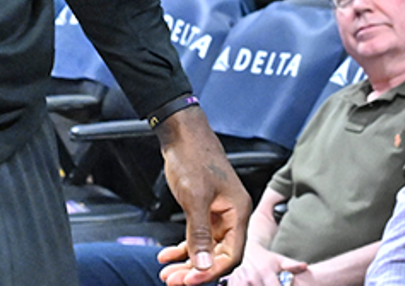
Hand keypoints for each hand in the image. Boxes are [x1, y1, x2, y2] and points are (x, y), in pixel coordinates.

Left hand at [154, 108, 250, 284]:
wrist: (182, 134)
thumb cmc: (193, 156)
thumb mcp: (194, 198)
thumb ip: (199, 234)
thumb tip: (203, 264)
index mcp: (238, 211)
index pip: (232, 254)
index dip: (211, 271)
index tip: (188, 281)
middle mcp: (231, 215)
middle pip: (218, 254)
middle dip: (196, 270)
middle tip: (173, 280)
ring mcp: (218, 213)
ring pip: (206, 248)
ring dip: (187, 262)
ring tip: (167, 272)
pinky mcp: (204, 209)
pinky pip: (196, 237)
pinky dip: (182, 248)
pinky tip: (166, 254)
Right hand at [230, 244, 307, 285]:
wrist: (251, 253)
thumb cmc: (269, 259)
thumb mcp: (281, 260)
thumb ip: (292, 266)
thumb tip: (305, 266)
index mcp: (265, 272)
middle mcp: (252, 277)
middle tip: (273, 284)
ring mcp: (241, 282)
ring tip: (264, 283)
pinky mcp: (233, 283)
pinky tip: (256, 284)